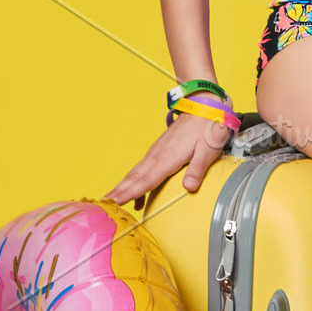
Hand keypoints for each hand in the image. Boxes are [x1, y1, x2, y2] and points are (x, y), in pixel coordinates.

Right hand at [107, 116, 232, 207]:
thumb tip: (188, 188)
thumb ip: (197, 169)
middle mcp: (157, 155)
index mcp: (168, 157)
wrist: (203, 106)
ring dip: (121, 186)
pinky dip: (133, 182)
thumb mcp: (208, 150)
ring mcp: (156, 152)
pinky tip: (135, 195)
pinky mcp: (158, 150)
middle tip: (103, 205)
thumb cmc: (208, 128)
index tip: (115, 202)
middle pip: (134, 177)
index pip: (146, 180)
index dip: (130, 193)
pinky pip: (141, 169)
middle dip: (118, 192)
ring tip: (110, 200)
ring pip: (135, 173)